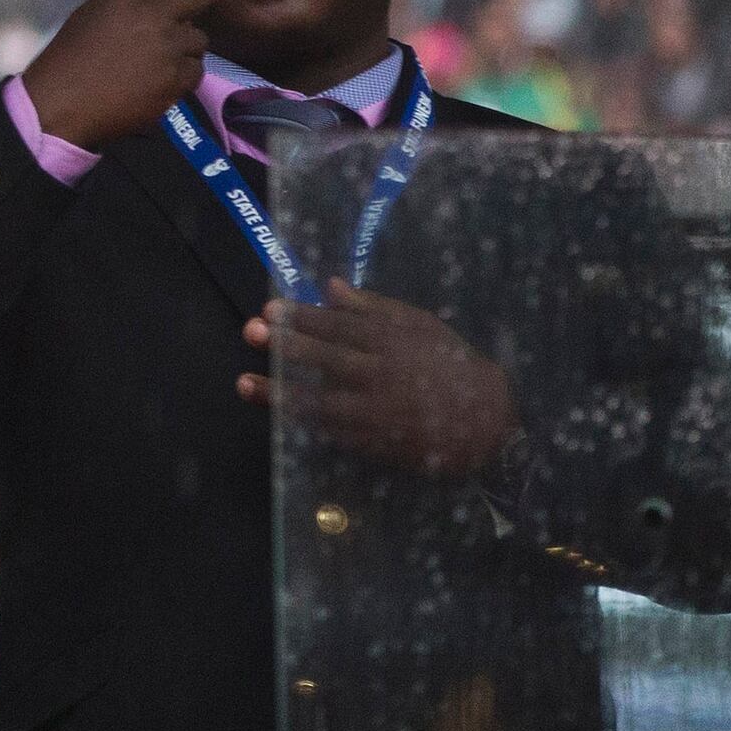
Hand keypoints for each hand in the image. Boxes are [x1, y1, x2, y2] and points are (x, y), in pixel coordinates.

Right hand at [19, 0, 276, 148]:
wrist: (65, 97)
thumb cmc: (72, 55)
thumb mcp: (97, 13)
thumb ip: (136, 5)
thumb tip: (172, 8)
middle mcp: (154, 11)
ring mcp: (170, 43)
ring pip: (197, 41)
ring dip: (183, 50)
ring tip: (146, 65)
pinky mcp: (178, 75)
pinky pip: (193, 71)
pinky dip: (179, 76)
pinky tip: (151, 84)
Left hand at [240, 280, 520, 477]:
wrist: (488, 422)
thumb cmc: (450, 364)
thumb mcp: (419, 326)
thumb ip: (372, 307)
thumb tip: (329, 286)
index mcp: (393, 343)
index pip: (340, 327)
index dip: (303, 317)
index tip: (270, 309)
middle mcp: (383, 376)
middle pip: (328, 359)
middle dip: (287, 347)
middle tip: (251, 333)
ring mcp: (379, 414)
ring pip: (323, 403)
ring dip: (280, 394)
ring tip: (243, 384)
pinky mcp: (378, 444)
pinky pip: (335, 434)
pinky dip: (305, 425)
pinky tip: (277, 416)